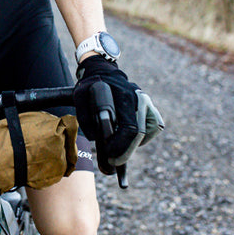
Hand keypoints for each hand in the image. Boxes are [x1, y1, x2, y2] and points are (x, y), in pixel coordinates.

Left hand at [74, 56, 142, 172]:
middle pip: (138, 132)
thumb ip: (85, 117)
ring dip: (135, 144)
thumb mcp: (79, 97)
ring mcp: (146, 101)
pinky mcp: (150, 105)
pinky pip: (154, 126)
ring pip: (149, 130)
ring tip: (119, 151)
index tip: (109, 156)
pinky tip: (130, 141)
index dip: (120, 145)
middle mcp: (137, 98)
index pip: (129, 128)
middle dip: (126, 151)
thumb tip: (98, 138)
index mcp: (121, 96)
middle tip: (113, 163)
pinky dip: (143, 137)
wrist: (103, 71)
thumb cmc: (90, 87)